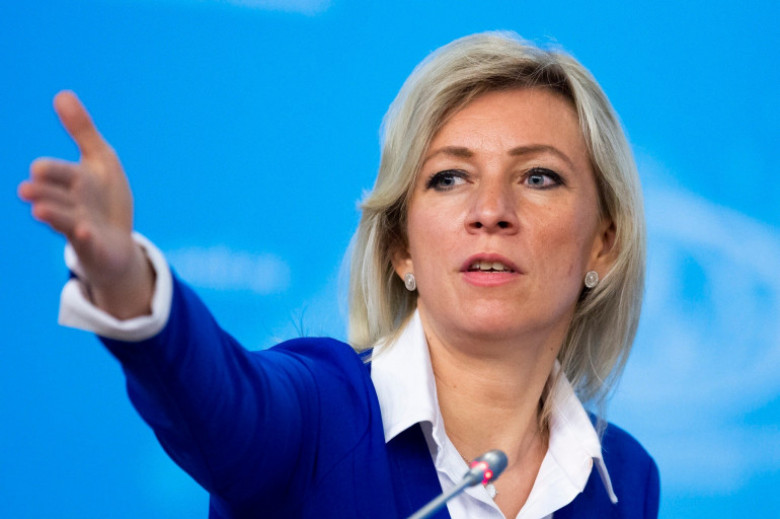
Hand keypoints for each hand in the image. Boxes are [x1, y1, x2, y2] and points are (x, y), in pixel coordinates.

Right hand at [19, 91, 153, 318]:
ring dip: (54, 215)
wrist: (118, 244)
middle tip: (26, 190)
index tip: (39, 169)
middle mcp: (71, 204)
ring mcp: (81, 228)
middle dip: (42, 192)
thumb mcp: (100, 160)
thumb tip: (62, 93)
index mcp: (72, 182)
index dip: (50, 171)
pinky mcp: (94, 247)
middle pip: (54, 196)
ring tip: (39, 211)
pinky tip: (84, 232)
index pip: (55, 173)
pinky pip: (88, 243)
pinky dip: (85, 237)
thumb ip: (82, 130)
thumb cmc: (106, 200)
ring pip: (64, 220)